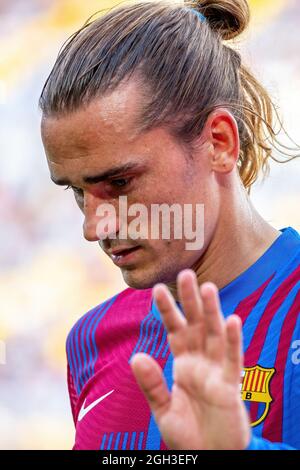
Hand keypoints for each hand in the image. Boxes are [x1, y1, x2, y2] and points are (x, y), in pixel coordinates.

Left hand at [130, 269, 250, 449]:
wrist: (207, 457)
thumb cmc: (188, 433)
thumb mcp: (162, 409)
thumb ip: (151, 383)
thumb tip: (136, 357)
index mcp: (183, 363)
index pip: (174, 330)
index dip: (166, 310)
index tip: (156, 288)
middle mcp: (200, 361)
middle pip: (196, 324)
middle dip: (190, 300)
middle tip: (185, 272)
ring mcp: (216, 370)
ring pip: (215, 334)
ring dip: (212, 311)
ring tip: (207, 287)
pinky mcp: (230, 385)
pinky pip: (233, 359)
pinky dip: (233, 340)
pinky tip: (232, 320)